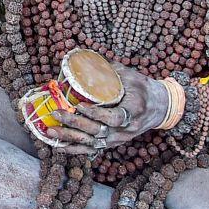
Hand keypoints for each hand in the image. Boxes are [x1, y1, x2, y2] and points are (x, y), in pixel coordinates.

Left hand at [44, 64, 169, 155]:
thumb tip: (84, 59)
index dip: (96, 114)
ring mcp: (118, 139)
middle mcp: (126, 129)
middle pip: (98, 130)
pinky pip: (92, 150)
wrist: (159, 108)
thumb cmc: (143, 89)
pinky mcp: (112, 143)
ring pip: (92, 142)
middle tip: (57, 113)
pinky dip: (75, 150)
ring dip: (70, 138)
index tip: (80, 105)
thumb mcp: (131, 76)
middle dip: (75, 123)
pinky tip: (59, 147)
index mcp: (133, 111)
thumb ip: (110, 70)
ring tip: (50, 131)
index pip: (114, 118)